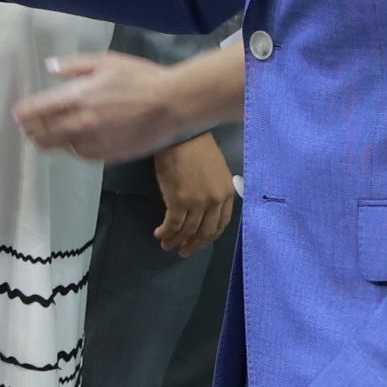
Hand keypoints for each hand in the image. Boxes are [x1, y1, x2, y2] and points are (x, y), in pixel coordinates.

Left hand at [16, 52, 189, 164]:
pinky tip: (70, 145)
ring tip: (40, 140)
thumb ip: (74, 66)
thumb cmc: (139, 77)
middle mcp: (80, 122)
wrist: (170, 103)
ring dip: (48, 143)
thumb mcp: (105, 61)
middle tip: (25, 129)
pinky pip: (81, 154)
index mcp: (77, 97)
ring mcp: (93, 141)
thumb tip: (50, 67)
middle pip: (44, 132)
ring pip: (61, 146)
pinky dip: (72, 149)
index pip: (39, 110)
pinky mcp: (108, 154)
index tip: (17, 114)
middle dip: (31, 131)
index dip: (24, 113)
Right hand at [152, 135, 236, 257]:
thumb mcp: (214, 170)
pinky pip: (172, 225)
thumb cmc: (195, 147)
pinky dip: (166, 232)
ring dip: (176, 240)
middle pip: (205, 232)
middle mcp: (215, 201)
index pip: (221, 224)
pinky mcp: (178, 202)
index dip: (209, 237)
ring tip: (167, 244)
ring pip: (187, 231)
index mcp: (227, 193)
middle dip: (193, 245)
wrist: (181, 134)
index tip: (200, 242)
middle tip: (183, 251)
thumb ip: (214, 189)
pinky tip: (159, 233)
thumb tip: (204, 207)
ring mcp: (197, 203)